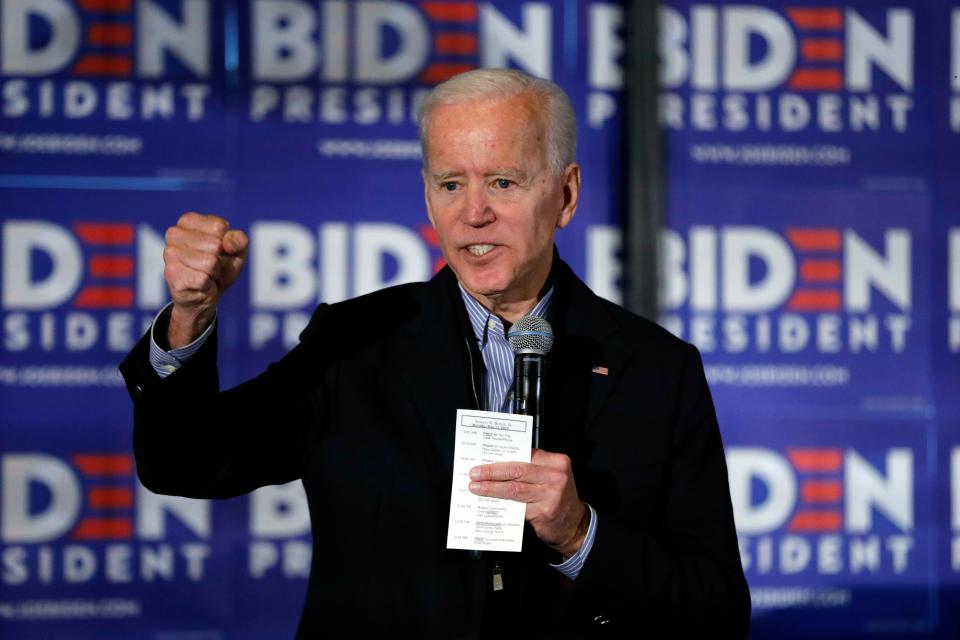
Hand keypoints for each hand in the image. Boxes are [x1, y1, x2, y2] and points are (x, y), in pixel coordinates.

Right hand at [163, 212, 247, 347]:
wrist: (206, 295)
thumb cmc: (219, 267)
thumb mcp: (237, 251)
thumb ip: (239, 240)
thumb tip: (226, 243)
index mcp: (188, 221)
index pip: (219, 227)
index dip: (226, 243)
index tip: (218, 250)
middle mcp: (174, 234)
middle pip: (215, 244)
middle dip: (219, 259)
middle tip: (211, 265)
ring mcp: (170, 254)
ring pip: (210, 262)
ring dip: (213, 272)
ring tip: (205, 274)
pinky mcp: (172, 274)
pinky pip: (203, 278)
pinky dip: (208, 284)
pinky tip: (200, 284)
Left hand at [468, 449, 589, 556]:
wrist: (575, 525)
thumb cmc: (557, 498)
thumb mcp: (550, 477)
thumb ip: (530, 470)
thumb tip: (497, 467)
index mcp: (556, 462)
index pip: (524, 453)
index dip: (502, 454)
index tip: (485, 456)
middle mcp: (555, 476)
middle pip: (517, 470)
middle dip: (492, 471)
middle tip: (475, 473)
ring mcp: (550, 495)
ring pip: (514, 488)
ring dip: (491, 488)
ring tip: (476, 487)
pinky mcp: (543, 512)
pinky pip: (516, 506)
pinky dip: (500, 503)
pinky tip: (488, 502)